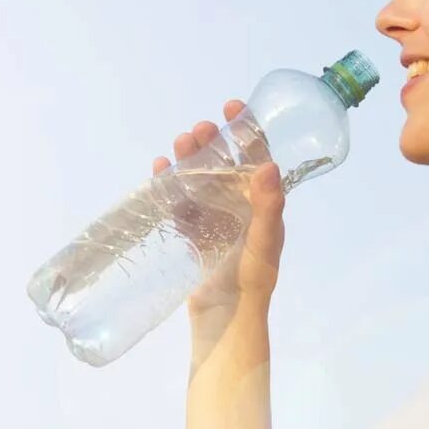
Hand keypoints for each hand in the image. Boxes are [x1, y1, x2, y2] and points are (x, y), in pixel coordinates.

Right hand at [153, 98, 285, 326]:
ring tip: (177, 146)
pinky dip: (170, 186)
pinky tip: (160, 172)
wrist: (224, 321)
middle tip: (197, 130)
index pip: (257, 158)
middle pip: (224, 164)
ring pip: (199, 180)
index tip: (232, 107)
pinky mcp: (193, 235)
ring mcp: (215, 220)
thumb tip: (268, 165)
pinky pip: (180, 204)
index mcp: (263, 204)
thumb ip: (268, 207)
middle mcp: (240, 207)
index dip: (246, 130)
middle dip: (209, 143)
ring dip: (188, 160)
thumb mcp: (264, 244)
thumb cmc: (252, 283)